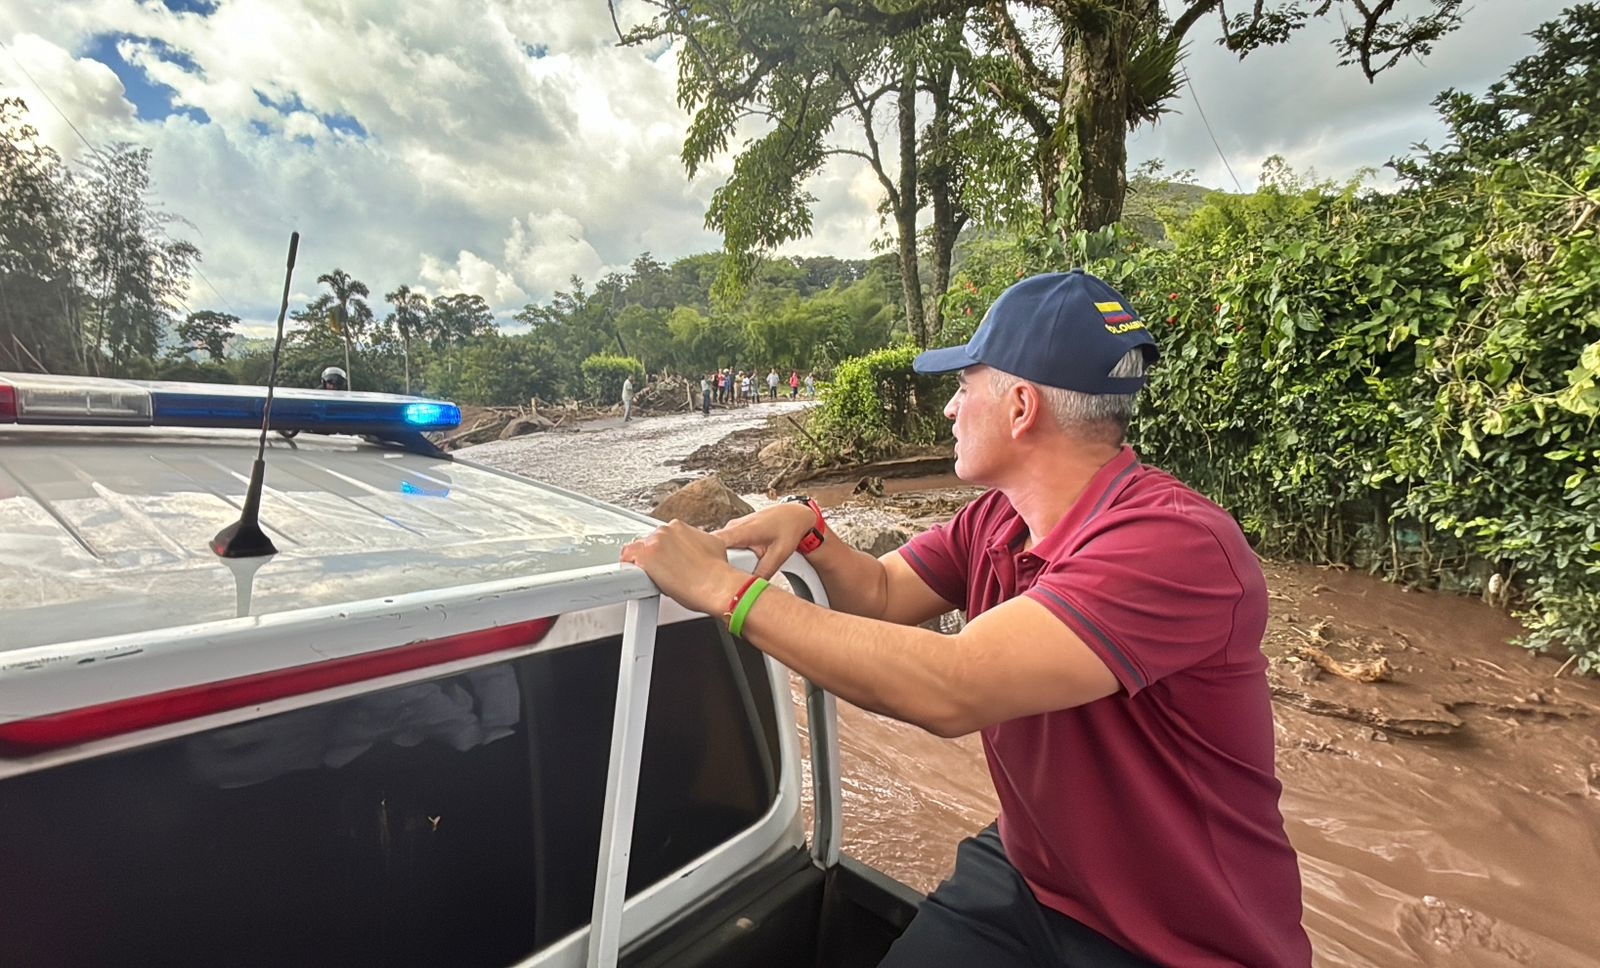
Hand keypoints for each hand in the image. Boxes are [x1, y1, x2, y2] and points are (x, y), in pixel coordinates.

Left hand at [620, 520, 742, 614]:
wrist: (718, 584)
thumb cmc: (717, 572)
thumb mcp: (712, 547)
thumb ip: (698, 543)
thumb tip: (698, 550)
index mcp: (679, 526)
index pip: (662, 537)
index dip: (663, 553)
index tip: (667, 562)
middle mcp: (665, 530)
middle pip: (648, 543)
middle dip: (654, 558)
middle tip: (663, 574)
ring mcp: (654, 542)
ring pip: (637, 550)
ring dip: (644, 564)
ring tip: (655, 580)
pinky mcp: (644, 556)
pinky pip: (626, 558)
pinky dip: (629, 568)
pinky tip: (637, 578)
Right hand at [714, 502, 816, 579]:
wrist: (793, 515)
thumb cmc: (788, 529)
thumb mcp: (779, 554)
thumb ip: (764, 572)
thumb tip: (752, 588)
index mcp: (743, 530)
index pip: (715, 543)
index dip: (712, 559)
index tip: (715, 574)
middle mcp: (733, 526)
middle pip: (714, 549)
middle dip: (719, 564)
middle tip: (729, 578)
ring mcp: (732, 527)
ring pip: (719, 548)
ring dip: (725, 560)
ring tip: (737, 569)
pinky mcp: (734, 531)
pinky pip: (725, 546)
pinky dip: (730, 556)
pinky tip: (740, 562)